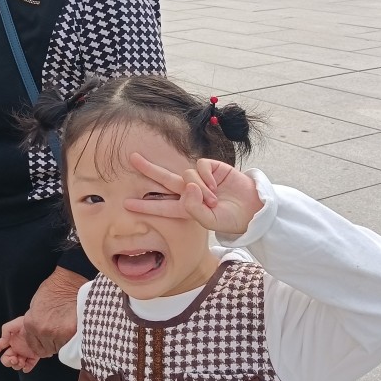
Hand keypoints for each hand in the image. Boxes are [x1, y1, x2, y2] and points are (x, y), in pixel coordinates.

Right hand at [0, 316, 38, 372]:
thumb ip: (6, 329)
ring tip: (22, 361)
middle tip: (14, 359)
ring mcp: (25, 353)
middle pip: (6, 359)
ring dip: (17, 365)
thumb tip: (3, 339)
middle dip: (8, 361)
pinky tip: (27, 365)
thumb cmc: (31, 323)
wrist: (46, 326)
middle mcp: (17, 347)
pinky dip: (26, 368)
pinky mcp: (34, 356)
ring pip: (16, 364)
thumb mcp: (17, 322)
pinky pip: (28, 366)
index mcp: (11, 339)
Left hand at [23, 266, 85, 357]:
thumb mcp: (36, 305)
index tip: (49, 341)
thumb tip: (37, 335)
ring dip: (62, 342)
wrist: (68, 281)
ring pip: (58, 347)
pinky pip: (69, 344)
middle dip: (52, 344)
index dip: (42, 344)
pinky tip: (72, 331)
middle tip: (59, 334)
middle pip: (46, 349)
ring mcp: (55, 333)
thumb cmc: (54, 289)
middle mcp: (40, 330)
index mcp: (30, 324)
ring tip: (67, 330)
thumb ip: (35, 322)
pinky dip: (71, 340)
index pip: (34, 346)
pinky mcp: (69, 332)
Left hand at [124, 153, 262, 235]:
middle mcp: (190, 192)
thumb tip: (187, 186)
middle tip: (132, 158)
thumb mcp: (211, 221)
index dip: (145, 205)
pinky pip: (199, 166)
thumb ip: (195, 207)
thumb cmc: (232, 218)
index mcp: (186, 208)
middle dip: (148, 168)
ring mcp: (200, 179)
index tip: (126, 203)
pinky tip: (213, 185)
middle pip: (164, 179)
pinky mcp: (212, 168)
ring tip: (212, 200)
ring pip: (185, 174)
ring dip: (197, 187)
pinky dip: (204, 175)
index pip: (161, 206)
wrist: (254, 209)